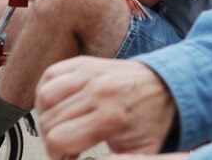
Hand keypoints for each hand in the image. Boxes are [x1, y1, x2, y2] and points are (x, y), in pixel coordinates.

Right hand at [36, 58, 177, 159]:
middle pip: (49, 120)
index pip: (58, 139)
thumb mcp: (140, 152)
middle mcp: (97, 91)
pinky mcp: (86, 62)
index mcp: (109, 117)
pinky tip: (59, 103)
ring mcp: (91, 73)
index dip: (55, 154)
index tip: (66, 156)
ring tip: (60, 123)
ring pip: (45, 96)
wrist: (167, 86)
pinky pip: (51, 73)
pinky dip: (46, 90)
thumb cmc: (151, 120)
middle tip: (66, 143)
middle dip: (52, 139)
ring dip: (46, 114)